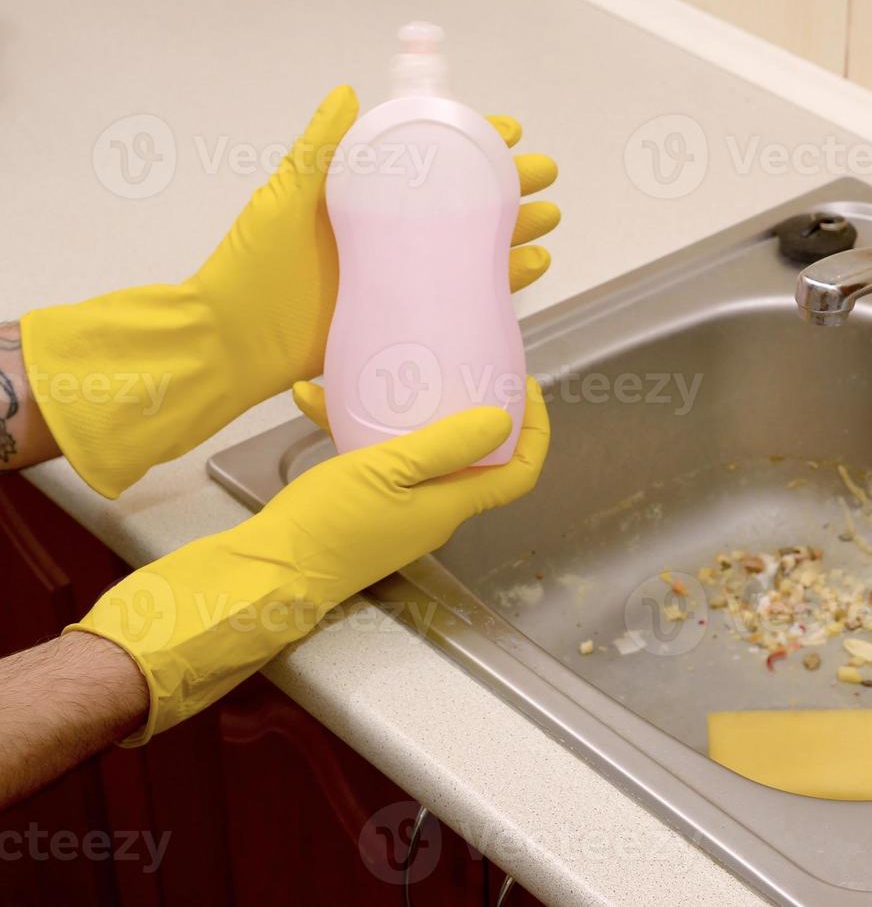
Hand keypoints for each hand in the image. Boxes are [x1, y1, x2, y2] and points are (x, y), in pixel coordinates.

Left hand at [21, 87, 558, 497]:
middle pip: (459, 203)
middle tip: (543, 174)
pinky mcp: (404, 316)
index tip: (504, 130)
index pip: (425, 161)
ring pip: (470, 247)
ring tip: (548, 217)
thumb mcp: (285, 199)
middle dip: (506, 186)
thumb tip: (348, 92)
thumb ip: (319, 148)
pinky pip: (461, 294)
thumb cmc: (250, 271)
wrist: (233, 346)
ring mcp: (397, 277)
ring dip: (513, 230)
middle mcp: (384, 236)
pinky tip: (529, 266)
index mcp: (357, 200)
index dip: (466, 143)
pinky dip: (499, 280)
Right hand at [66, 378, 548, 744]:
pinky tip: (315, 399)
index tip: (526, 389)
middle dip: (479, 411)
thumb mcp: (388, 470)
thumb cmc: (327, 524)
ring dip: (410, 413)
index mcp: (450, 504)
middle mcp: (434, 511)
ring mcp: (401, 511)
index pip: (519, 472)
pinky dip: (355, 429)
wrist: (267, 572)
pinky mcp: (367, 509)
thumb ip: (446, 445)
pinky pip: (378, 460)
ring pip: (423, 452)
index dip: (536, 432)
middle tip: (467, 368)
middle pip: (478, 458)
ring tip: (392, 370)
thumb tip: (504, 422)